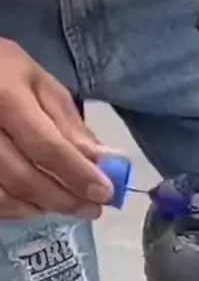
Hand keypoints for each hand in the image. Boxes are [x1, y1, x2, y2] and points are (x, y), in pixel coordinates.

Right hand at [0, 39, 113, 218]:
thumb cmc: (4, 70)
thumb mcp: (40, 83)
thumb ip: (69, 123)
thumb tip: (102, 161)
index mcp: (7, 99)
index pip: (46, 147)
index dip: (77, 174)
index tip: (105, 193)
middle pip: (23, 178)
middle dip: (63, 199)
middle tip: (93, 209)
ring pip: (3, 197)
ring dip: (40, 208)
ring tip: (68, 206)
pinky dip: (15, 209)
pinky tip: (36, 204)